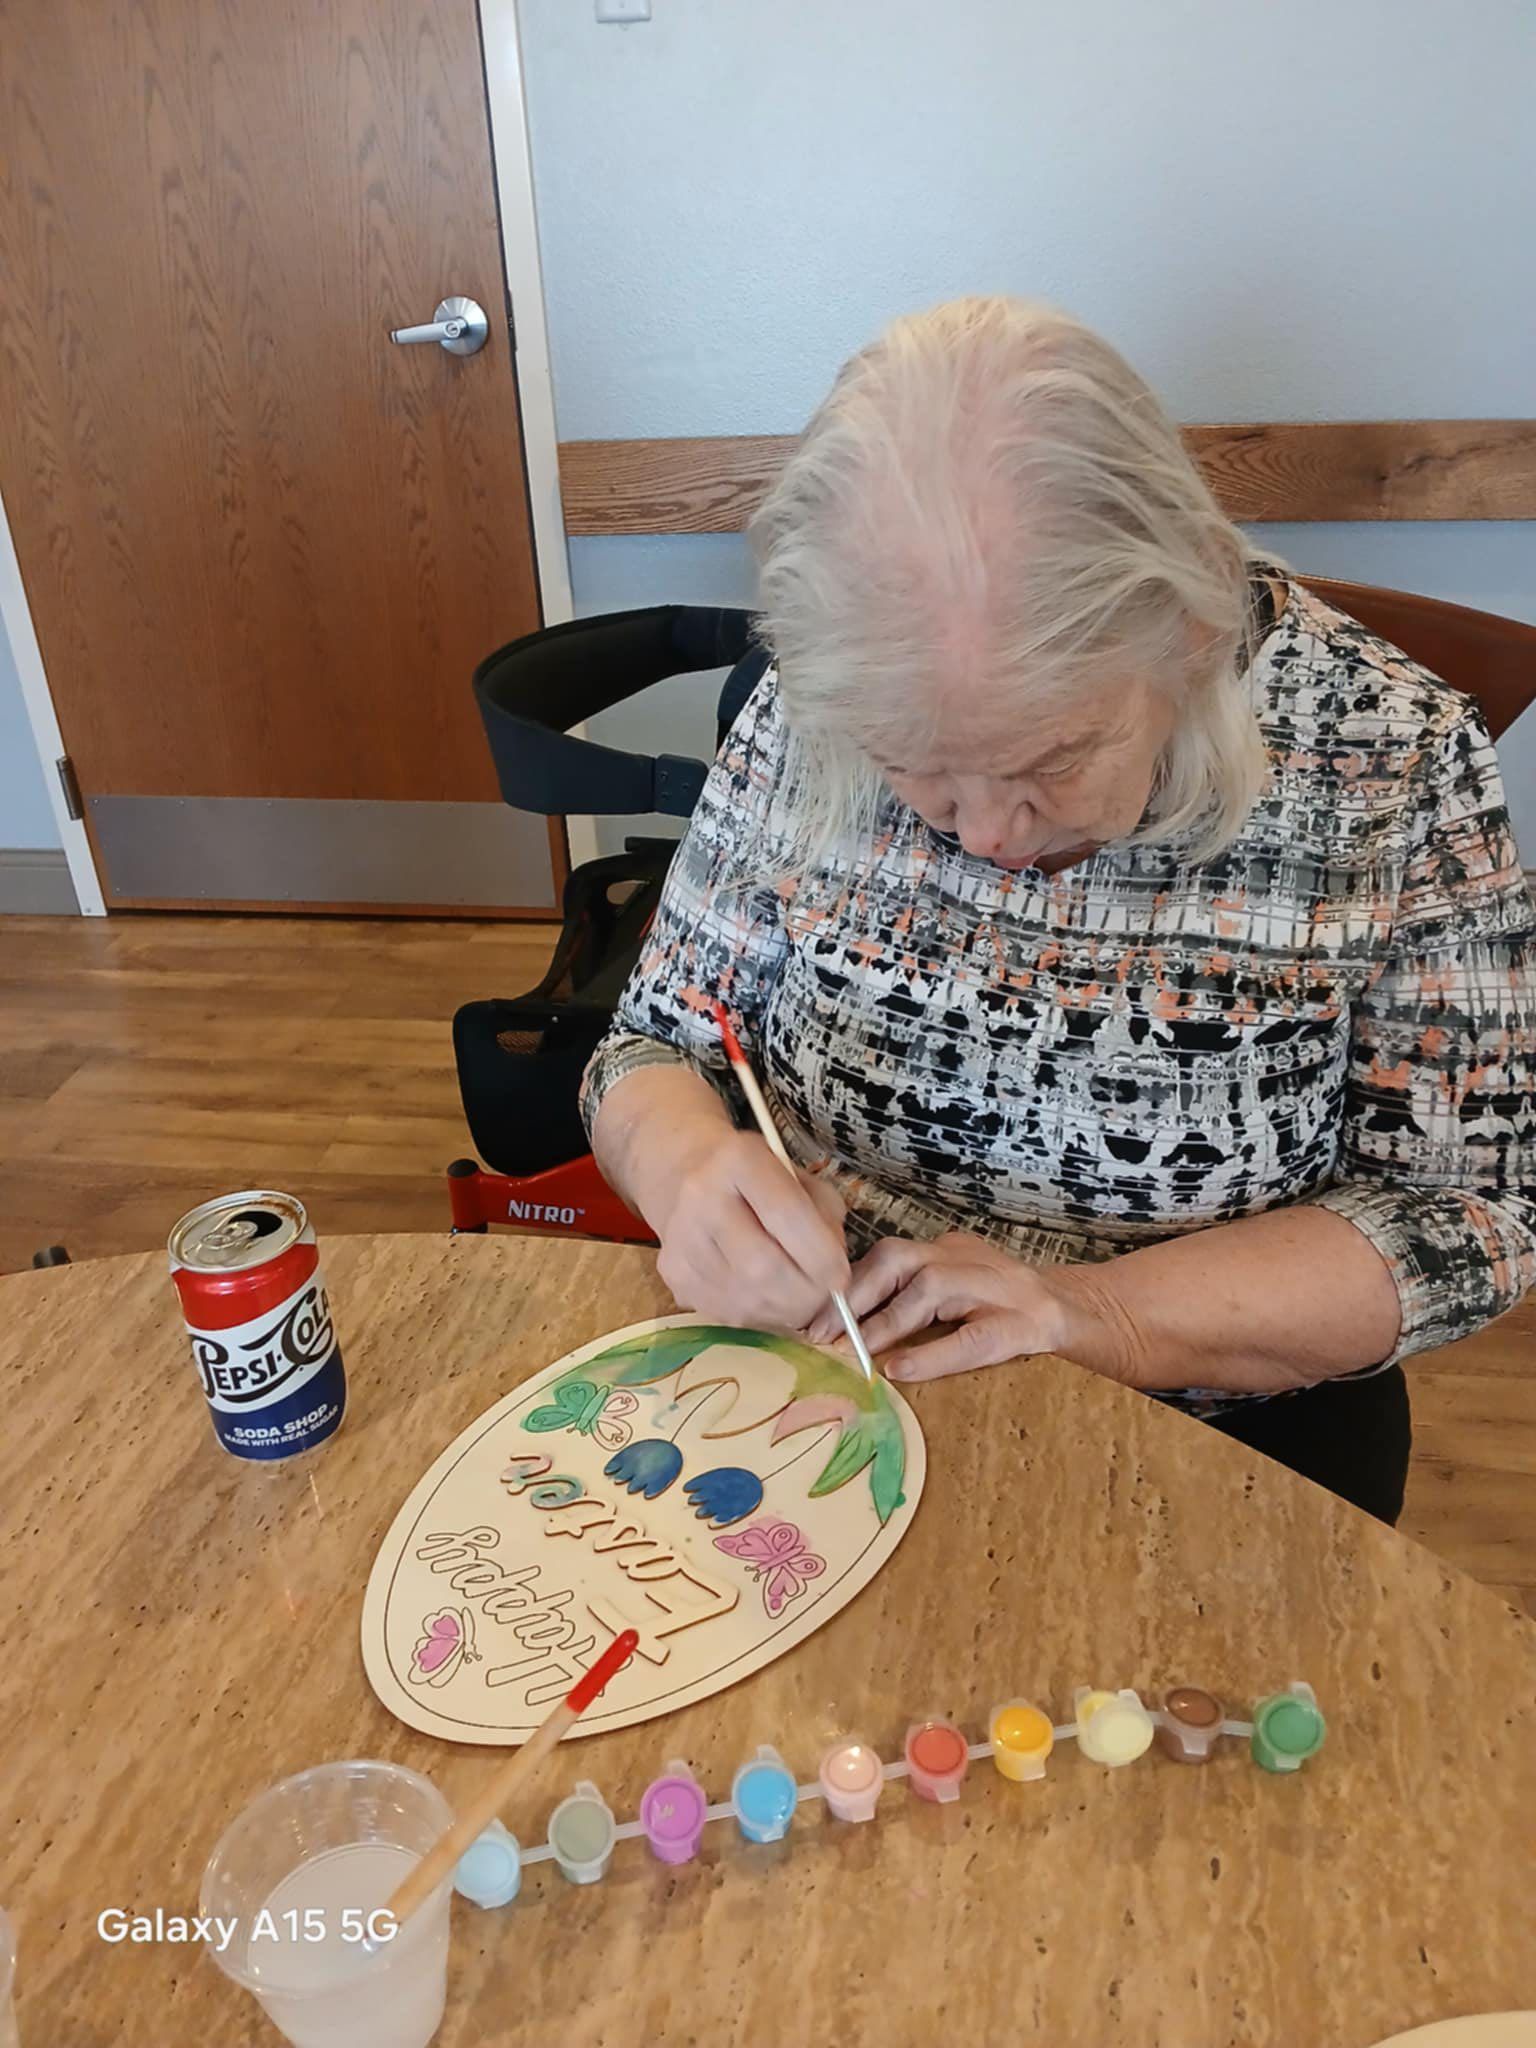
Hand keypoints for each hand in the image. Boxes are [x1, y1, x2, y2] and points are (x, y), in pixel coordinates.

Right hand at [649, 1128, 850, 1333]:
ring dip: (785, 1310)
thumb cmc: (761, 1180)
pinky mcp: (673, 1274)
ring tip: (799, 1298)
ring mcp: (681, 1239)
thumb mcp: (802, 1180)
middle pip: (763, 1267)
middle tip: (824, 1295)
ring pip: (746, 1299)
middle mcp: (701, 1196)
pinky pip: (728, 1313)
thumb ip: (825, 1218)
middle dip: (806, 1293)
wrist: (692, 1178)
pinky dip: (759, 1315)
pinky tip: (768, 1297)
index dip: (821, 1255)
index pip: (786, 1214)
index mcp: (739, 1160)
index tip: (841, 1276)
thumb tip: (833, 1274)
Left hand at [809, 1231, 1138, 1383]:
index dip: (845, 1281)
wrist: (1077, 1312)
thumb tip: (839, 1327)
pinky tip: (900, 1370)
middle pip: (900, 1258)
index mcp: (947, 1251)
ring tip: (855, 1349)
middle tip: (820, 1331)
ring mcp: (998, 1288)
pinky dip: (932, 1354)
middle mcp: (968, 1259)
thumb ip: (907, 1301)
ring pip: (933, 1288)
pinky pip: (972, 1338)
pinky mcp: (1022, 1325)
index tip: (810, 1313)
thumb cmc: (1001, 1310)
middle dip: (855, 1293)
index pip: (885, 1255)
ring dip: (887, 1321)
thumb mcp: (953, 1296)